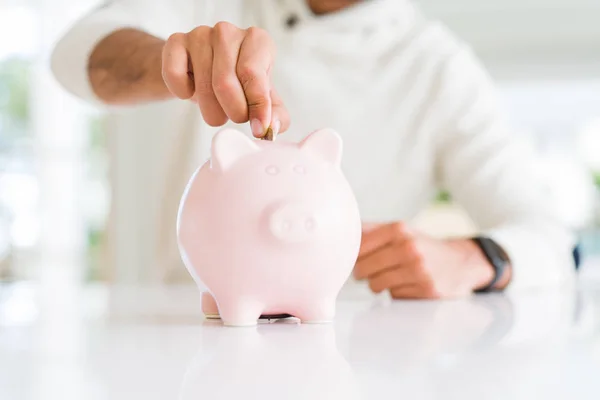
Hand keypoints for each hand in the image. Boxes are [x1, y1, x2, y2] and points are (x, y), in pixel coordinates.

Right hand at [161, 22, 289, 136]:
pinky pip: (175, 76)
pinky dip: (183, 93)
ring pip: (202, 86)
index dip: (257, 108)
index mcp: (257, 40)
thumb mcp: (262, 99)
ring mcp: (200, 34)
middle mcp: (228, 32)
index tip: (258, 128)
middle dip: (233, 112)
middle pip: (225, 83)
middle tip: (235, 116)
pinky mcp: (176, 42)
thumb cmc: (238, 84)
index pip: (254, 76)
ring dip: (211, 111)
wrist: (203, 72)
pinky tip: (191, 90)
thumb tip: (270, 127)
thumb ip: (275, 115)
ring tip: (216, 108)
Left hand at [353, 222, 506, 298]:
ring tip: (390, 277)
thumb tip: (341, 230)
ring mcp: (419, 270)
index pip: (358, 247)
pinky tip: (408, 284)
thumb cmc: (423, 246)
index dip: (352, 257)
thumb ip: (371, 230)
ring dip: (378, 284)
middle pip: (363, 269)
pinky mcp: (426, 290)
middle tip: (370, 271)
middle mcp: (409, 248)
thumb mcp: (401, 230)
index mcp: (399, 229)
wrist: (462, 262)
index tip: (355, 259)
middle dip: (363, 273)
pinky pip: (394, 295)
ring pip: (376, 285)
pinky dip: (396, 292)